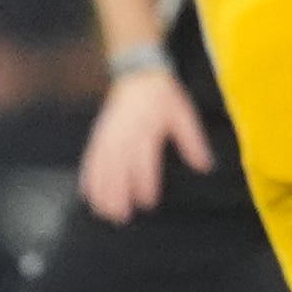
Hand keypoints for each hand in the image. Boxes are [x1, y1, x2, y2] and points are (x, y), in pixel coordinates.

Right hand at [78, 66, 213, 222]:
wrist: (139, 74)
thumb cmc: (164, 97)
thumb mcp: (184, 115)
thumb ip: (193, 142)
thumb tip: (205, 167)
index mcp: (147, 131)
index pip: (143, 162)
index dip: (144, 183)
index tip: (148, 202)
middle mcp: (125, 135)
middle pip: (118, 169)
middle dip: (118, 194)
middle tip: (121, 217)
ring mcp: (108, 136)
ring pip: (102, 167)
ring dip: (101, 191)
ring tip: (103, 213)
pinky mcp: (99, 135)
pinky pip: (90, 159)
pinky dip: (87, 177)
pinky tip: (86, 194)